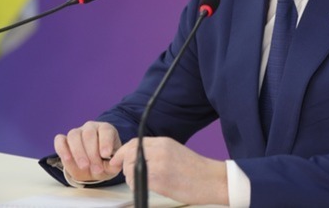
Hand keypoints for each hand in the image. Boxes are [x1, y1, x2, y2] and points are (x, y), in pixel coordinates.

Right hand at [54, 121, 122, 182]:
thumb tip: (114, 164)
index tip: (105, 155)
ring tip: (84, 166)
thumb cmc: (105, 163)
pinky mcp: (64, 140)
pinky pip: (60, 140)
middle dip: (92, 153)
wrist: (92, 166)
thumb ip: (113, 166)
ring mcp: (77, 132)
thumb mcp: (112, 166)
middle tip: (96, 168)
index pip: (105, 130)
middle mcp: (91, 128)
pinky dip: (62, 149)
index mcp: (106, 130)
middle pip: (88, 134)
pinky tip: (67, 159)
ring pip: (74, 135)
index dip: (105, 142)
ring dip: (78, 152)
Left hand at [111, 136, 228, 205]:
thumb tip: (137, 159)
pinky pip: (136, 180)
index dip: (122, 152)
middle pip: (128, 153)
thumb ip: (157, 152)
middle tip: (124, 174)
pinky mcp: (158, 177)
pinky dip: (136, 185)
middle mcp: (159, 149)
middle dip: (122, 165)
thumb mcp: (175, 152)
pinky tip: (146, 187)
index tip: (117, 161)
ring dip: (130, 177)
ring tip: (142, 183)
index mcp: (164, 142)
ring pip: (130, 167)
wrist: (212, 180)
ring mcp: (158, 163)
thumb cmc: (196, 171)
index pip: (134, 143)